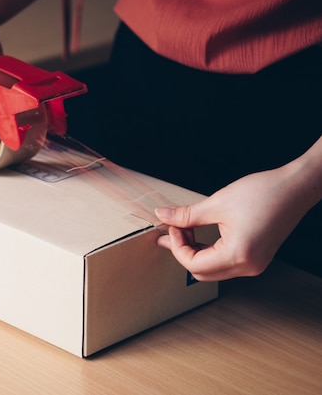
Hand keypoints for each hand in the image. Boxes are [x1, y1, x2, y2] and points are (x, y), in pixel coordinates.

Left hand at [154, 164, 313, 281]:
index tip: (172, 227)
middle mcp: (248, 267)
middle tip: (173, 229)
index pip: (193, 264)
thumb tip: (163, 216)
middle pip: (201, 272)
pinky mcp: (256, 258)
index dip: (177, 246)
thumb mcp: (217, 203)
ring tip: (185, 229)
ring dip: (195, 252)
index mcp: (238, 256)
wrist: (295, 187)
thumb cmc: (263, 193)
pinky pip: (225, 263)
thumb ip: (186, 215)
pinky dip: (208, 251)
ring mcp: (254, 264)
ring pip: (212, 270)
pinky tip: (200, 234)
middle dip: (183, 251)